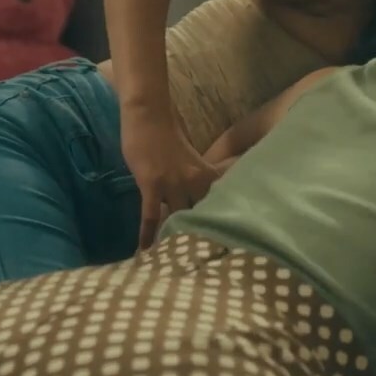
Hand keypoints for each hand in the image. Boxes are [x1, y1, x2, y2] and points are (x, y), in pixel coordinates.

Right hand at [122, 116, 223, 249]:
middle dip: (201, 238)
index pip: (221, 202)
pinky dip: (147, 233)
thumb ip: (196, 175)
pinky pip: (150, 215)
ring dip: (174, 239)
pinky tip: (145, 250)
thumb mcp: (190, 156)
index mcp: (205, 174)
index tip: (231, 243)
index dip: (225, 222)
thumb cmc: (167, 131)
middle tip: (203, 262)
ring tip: (173, 262)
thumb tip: (201, 193)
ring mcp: (173, 183)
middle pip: (200, 216)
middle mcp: (194, 181)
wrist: (148, 113)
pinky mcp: (152, 184)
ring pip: (177, 219)